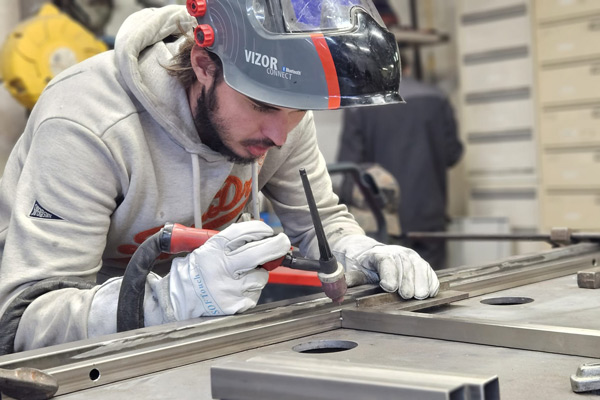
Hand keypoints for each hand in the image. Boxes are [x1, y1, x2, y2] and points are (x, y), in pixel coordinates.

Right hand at [168, 220, 290, 319]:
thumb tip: (258, 237)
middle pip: (258, 253)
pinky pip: (255, 293)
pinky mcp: (235, 304)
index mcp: (213, 250)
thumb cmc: (196, 273)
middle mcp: (222, 268)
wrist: (179, 300)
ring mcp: (230, 288)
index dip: (259, 229)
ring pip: (261, 276)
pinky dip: (251, 290)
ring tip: (243, 275)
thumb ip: (229, 244)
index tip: (267, 231)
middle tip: (282, 242)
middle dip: (276, 245)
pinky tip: (238, 288)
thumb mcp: (205, 250)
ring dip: (259, 274)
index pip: (242, 233)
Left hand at [335, 235, 438, 299]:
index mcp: (379, 254)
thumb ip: (352, 280)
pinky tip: (430, 292)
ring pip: (418, 266)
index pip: (385, 262)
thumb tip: (342, 287)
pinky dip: (430, 280)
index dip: (388, 274)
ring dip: (421, 281)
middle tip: (407, 295)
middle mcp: (397, 252)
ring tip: (421, 295)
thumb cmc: (365, 265)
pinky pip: (428, 270)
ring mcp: (410, 256)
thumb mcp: (356, 271)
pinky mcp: (420, 262)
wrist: (373, 253)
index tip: (388, 287)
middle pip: (404, 265)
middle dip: (406, 281)